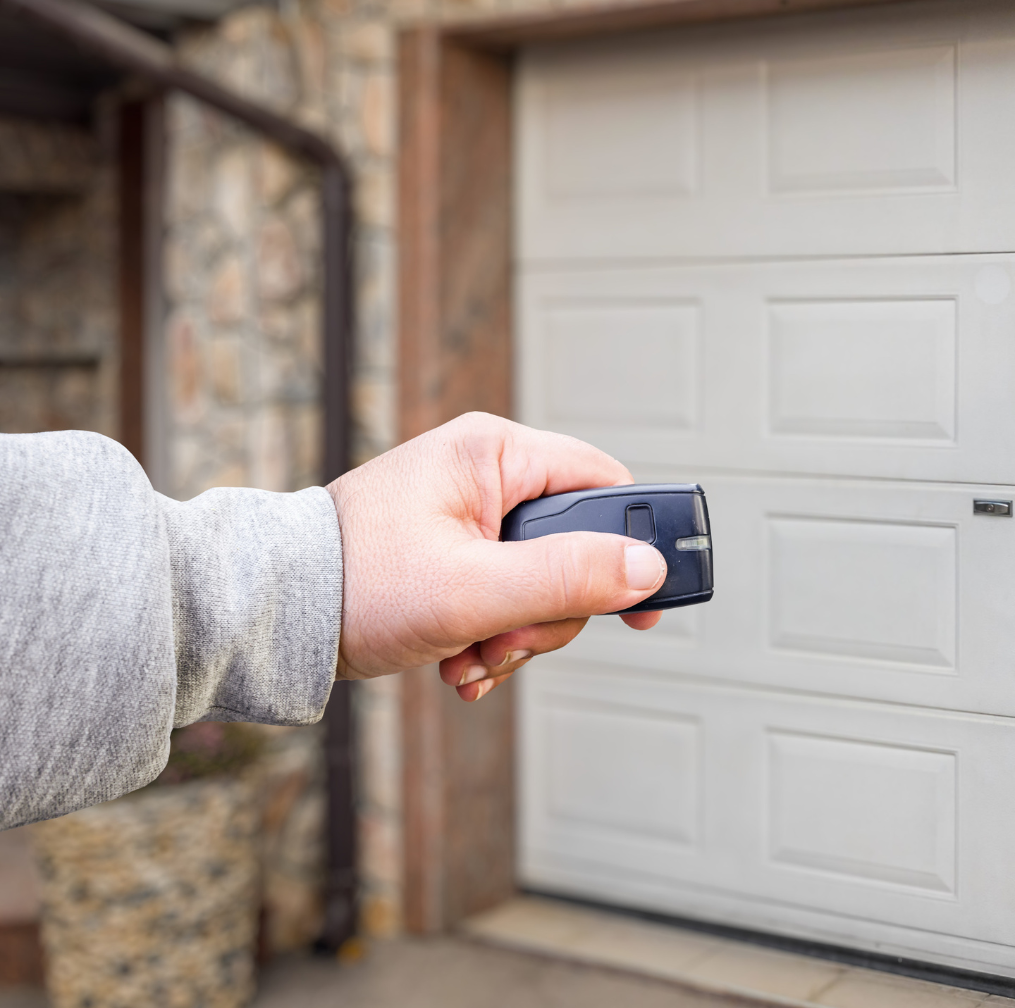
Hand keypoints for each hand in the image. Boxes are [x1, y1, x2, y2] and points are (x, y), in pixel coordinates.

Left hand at [326, 412, 666, 700]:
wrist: (267, 618)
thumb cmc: (351, 584)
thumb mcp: (474, 589)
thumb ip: (567, 577)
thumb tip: (647, 569)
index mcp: (494, 453)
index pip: (604, 485)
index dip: (634, 545)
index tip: (645, 604)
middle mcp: (485, 474)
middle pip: (576, 547)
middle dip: (550, 612)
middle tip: (508, 640)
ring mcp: (468, 515)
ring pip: (543, 583)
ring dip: (518, 635)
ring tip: (472, 656)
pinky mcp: (452, 552)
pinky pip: (507, 597)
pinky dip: (492, 637)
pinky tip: (460, 659)